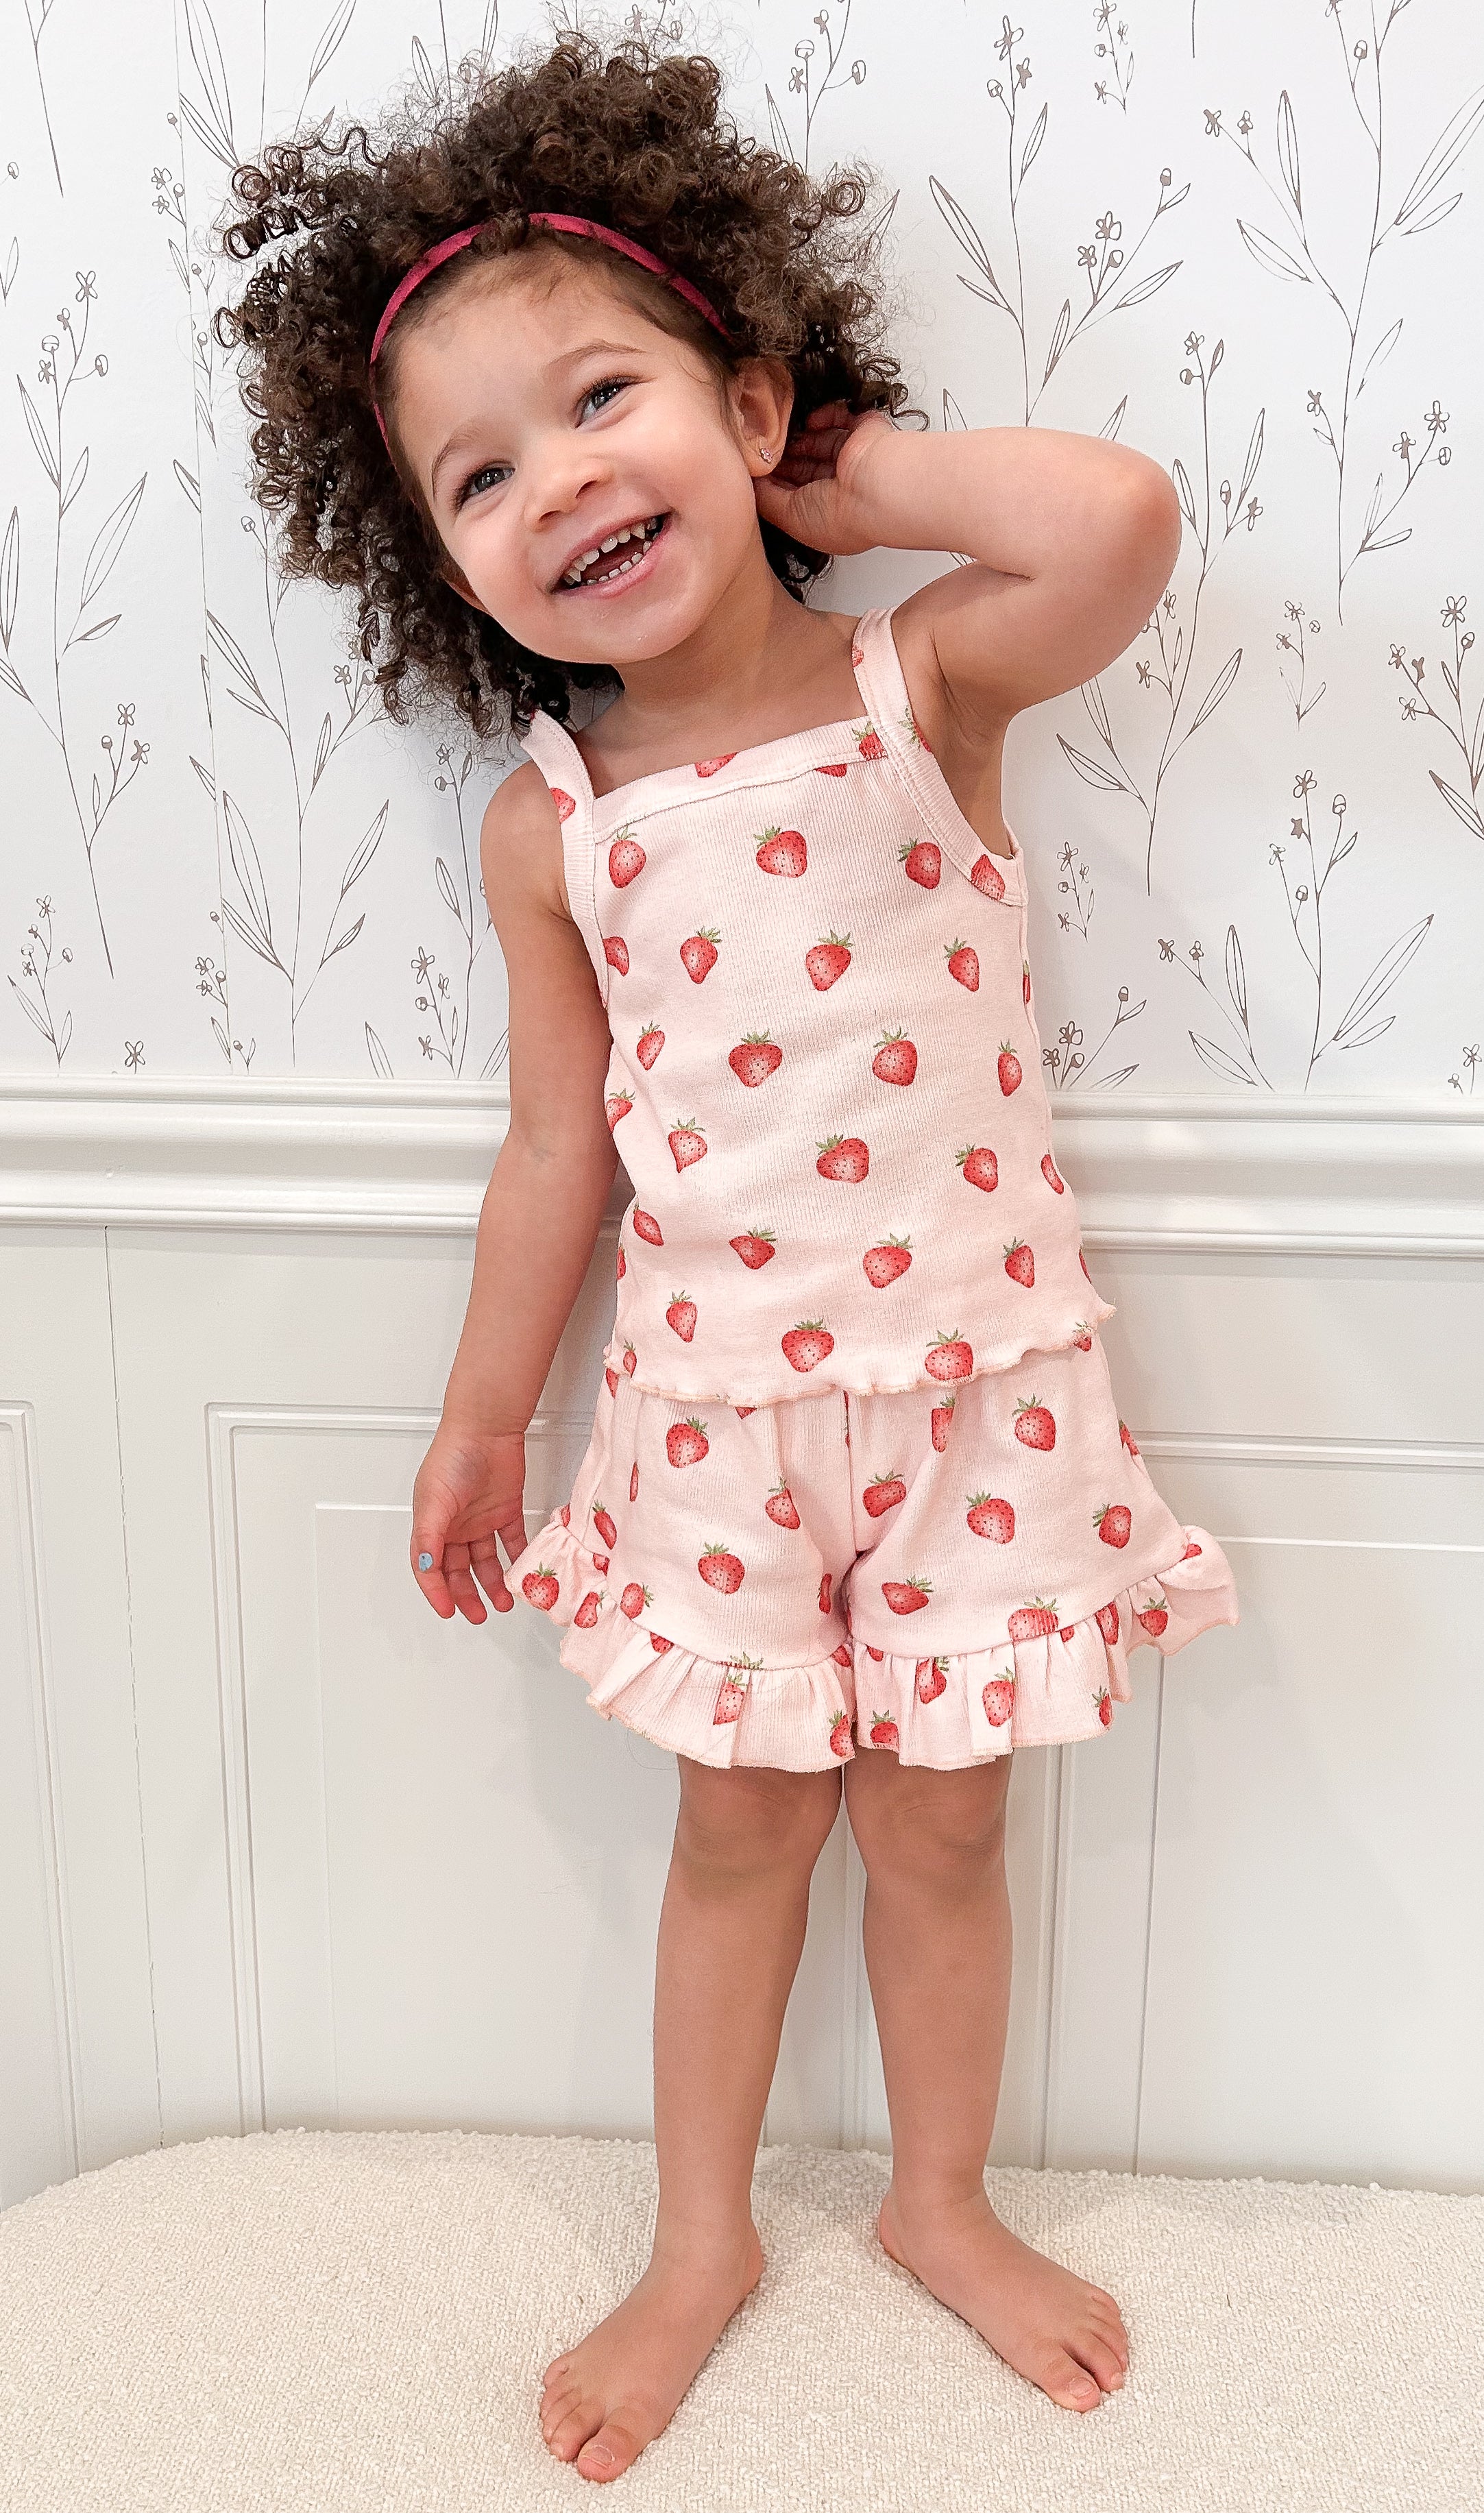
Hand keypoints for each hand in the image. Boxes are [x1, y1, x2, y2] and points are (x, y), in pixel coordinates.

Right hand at [411, 1421, 529, 1622]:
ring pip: (486, 1561)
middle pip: (458, 1570)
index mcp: (431, 1524)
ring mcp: (481, 1519)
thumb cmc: (452, 1457)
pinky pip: (512, 1541)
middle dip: (466, 1595)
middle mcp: (455, 1525)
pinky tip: (522, 1573)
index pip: (430, 1567)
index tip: (447, 1611)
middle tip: (478, 1615)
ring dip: (493, 1583)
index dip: (436, 1591)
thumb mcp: (433, 1501)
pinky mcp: (506, 1510)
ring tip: (503, 1603)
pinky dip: (516, 1558)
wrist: (487, 1428)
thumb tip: (426, 1567)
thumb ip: (429, 1537)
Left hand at [754, 402, 893, 556]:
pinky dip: (823, 415)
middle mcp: (842, 486)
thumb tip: (751, 483)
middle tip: (763, 446)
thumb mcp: (789, 517)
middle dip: (784, 456)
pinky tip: (813, 422)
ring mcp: (853, 458)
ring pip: (818, 440)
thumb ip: (766, 500)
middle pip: (804, 464)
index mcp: (829, 512)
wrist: (878, 489)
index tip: (754, 468)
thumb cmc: (842, 515)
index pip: (795, 492)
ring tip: (784, 435)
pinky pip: (838, 415)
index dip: (774, 480)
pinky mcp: (863, 432)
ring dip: (800, 437)